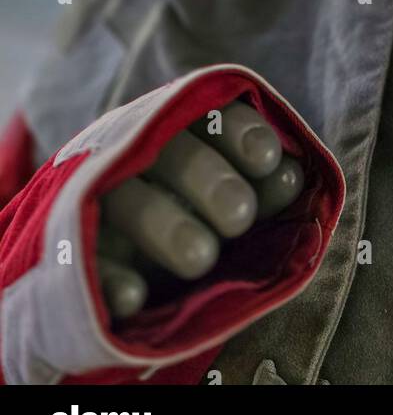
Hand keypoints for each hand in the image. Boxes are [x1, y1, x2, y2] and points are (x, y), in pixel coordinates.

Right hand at [97, 102, 303, 318]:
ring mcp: (101, 201)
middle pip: (174, 154)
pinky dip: (109, 278)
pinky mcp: (75, 251)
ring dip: (167, 226)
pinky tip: (133, 297)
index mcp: (181, 132)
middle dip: (211, 181)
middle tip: (240, 217)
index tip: (268, 158)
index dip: (241, 132)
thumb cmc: (197, 222)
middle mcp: (140, 155)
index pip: (212, 117)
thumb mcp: (230, 201)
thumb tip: (294, 177)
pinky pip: (84, 259)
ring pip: (129, 200)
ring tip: (203, 258)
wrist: (120, 273)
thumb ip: (260, 189)